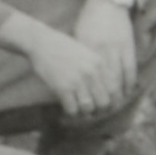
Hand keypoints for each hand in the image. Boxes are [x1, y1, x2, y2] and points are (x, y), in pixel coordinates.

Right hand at [2, 16, 117, 120]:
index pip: (114, 90)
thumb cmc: (63, 48)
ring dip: (83, 112)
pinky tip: (67, 108)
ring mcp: (77, 80)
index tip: (105, 107)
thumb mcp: (86, 54)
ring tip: (78, 110)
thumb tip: (106, 92)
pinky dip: (70, 112)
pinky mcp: (62, 87)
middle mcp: (91, 72)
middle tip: (91, 111)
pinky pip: (72, 109)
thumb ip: (97, 70)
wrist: (41, 42)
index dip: (112, 102)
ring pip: (88, 108)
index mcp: (99, 64)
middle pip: (104, 102)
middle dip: (98, 110)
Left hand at [71, 0, 139, 106]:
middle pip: (104, 83)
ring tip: (114, 106)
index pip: (88, 79)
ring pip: (118, 79)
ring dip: (117, 95)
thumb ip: (78, 57)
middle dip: (103, 100)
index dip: (88, 95)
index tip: (86, 107)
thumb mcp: (78, 38)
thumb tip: (74, 77)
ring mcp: (116, 50)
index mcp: (86, 51)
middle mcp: (101, 52)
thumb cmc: (88, 21)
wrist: (106, 2)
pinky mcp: (128, 47)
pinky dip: (129, 82)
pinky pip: (130, 69)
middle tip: (101, 111)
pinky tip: (127, 91)